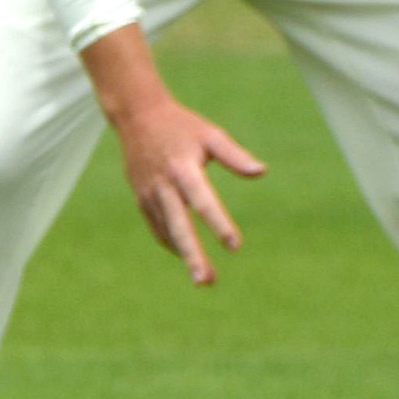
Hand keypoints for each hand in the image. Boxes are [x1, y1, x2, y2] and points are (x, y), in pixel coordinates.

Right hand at [112, 90, 265, 285]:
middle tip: (206, 281)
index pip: (203, 201)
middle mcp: (164, 185)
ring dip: (184, 255)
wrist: (137, 117)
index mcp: (183, 169)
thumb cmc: (183, 127)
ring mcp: (149, 194)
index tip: (235, 246)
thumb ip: (234, 156)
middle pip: (179, 226)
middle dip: (192, 255)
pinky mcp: (141, 199)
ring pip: (167, 232)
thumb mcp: (210, 135)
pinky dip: (171, 243)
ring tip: (204, 279)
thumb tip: (261, 172)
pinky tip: (186, 255)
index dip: (219, 224)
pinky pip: (157, 227)